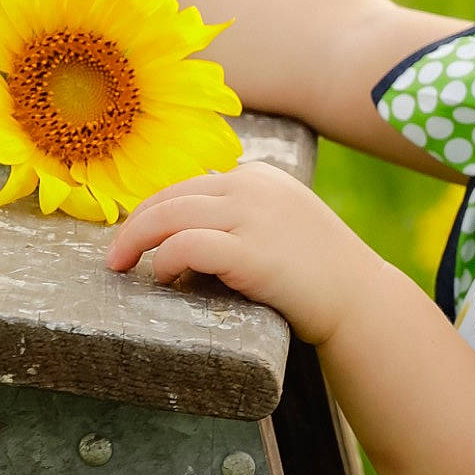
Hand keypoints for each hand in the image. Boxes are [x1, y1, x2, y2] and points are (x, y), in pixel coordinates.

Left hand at [104, 161, 365, 345]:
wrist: (360, 299)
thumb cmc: (318, 273)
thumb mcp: (281, 224)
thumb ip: (241, 217)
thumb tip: (181, 236)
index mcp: (259, 175)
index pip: (188, 184)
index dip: (154, 210)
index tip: (137, 235)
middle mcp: (253, 186)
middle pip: (170, 196)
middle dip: (134, 225)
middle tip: (115, 255)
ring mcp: (253, 216)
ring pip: (169, 216)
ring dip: (137, 241)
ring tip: (122, 266)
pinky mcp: (251, 251)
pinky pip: (187, 246)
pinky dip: (165, 261)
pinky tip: (163, 278)